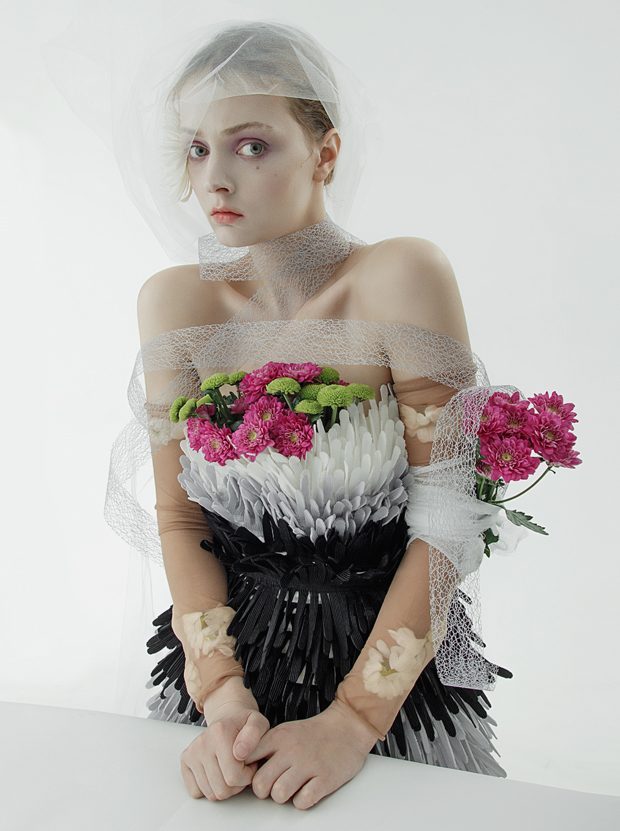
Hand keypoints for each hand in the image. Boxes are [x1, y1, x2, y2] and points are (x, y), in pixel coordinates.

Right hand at [180, 702, 270, 800]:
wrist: (228, 716)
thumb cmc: (244, 724)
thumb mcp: (258, 723)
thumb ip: (254, 734)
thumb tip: (240, 752)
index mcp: (220, 733)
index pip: (234, 777)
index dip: (248, 775)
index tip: (251, 763)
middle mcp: (202, 743)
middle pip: (222, 790)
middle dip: (237, 785)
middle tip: (242, 768)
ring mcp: (192, 753)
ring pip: (210, 794)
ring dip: (224, 787)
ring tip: (231, 769)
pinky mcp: (185, 761)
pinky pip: (196, 792)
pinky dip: (209, 788)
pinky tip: (218, 773)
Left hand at [242, 699, 379, 809]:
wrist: (348, 727)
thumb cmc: (314, 733)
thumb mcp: (286, 731)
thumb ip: (265, 747)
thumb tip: (244, 768)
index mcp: (278, 737)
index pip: (246, 758)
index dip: (247, 771)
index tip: (255, 773)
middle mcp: (291, 750)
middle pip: (260, 783)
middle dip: (264, 791)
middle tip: (273, 786)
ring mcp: (309, 765)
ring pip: (279, 795)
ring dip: (283, 797)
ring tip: (292, 788)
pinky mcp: (325, 779)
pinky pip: (302, 802)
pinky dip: (302, 801)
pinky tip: (307, 790)